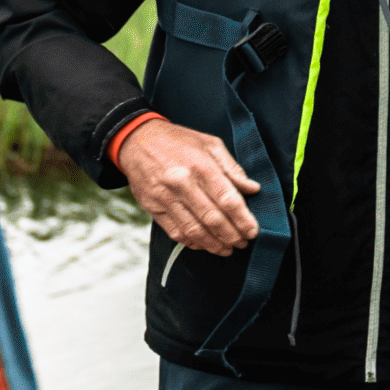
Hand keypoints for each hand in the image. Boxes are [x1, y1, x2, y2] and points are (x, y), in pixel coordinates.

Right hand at [116, 119, 259, 255]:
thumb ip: (232, 168)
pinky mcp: (153, 208)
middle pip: (212, 218)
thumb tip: (252, 189)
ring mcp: (165, 197)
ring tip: (227, 249)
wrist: (137, 140)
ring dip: (214, 244)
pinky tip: (205, 244)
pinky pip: (176, 232)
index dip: (243, 219)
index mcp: (201, 165)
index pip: (227, 199)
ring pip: (194, 230)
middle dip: (232, 235)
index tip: (252, 231)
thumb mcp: (210, 144)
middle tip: (243, 243)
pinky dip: (193, 242)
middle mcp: (182, 182)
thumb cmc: (178, 141)